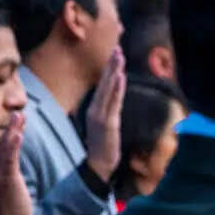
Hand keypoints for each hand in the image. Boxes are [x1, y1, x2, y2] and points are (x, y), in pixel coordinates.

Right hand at [0, 112, 33, 214]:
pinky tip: (17, 134)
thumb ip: (6, 177)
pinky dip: (13, 145)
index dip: (9, 135)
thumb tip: (8, 170)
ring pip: (6, 149)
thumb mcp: (6, 190)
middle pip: (3, 145)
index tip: (16, 121)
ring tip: (19, 116)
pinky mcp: (7, 179)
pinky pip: (10, 160)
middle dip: (12, 128)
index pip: (2, 150)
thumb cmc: (7, 212)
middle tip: (19, 112)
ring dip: (13, 131)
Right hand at [84, 47, 126, 181]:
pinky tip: (120, 77)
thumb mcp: (104, 125)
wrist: (98, 165)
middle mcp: (95, 109)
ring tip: (119, 57)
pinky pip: (113, 102)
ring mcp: (100, 115)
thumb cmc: (102, 146)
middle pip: (104, 83)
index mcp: (94, 109)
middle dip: (111, 65)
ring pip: (108, 89)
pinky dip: (116, 89)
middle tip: (117, 48)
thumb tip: (112, 100)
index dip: (109, 70)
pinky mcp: (108, 123)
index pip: (103, 86)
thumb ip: (107, 112)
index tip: (115, 54)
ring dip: (114, 72)